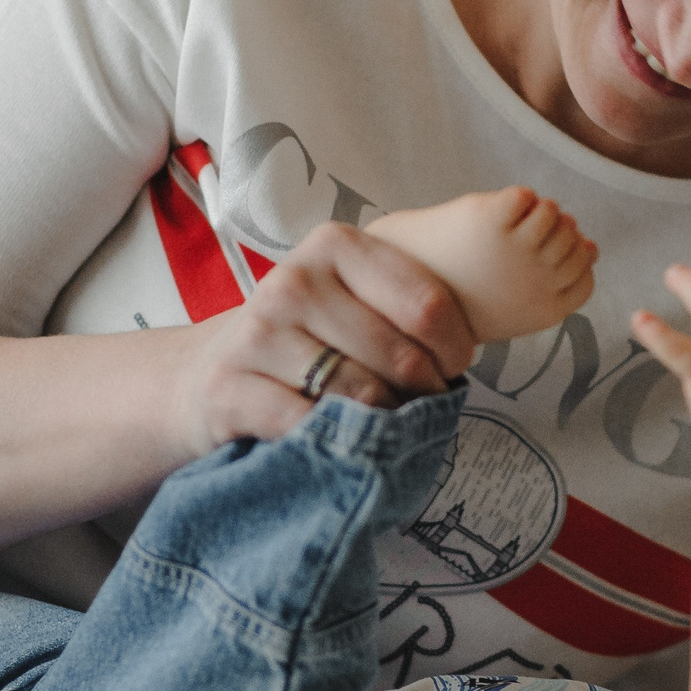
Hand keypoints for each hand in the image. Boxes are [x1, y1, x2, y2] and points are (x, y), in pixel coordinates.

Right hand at [176, 221, 477, 455]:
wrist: (206, 374)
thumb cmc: (304, 340)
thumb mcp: (351, 298)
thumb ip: (406, 300)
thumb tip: (483, 332)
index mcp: (334, 246)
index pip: (428, 304)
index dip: (454, 350)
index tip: (451, 369)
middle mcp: (292, 281)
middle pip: (401, 356)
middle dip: (425, 394)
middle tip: (419, 406)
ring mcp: (257, 334)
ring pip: (364, 394)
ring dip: (386, 423)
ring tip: (380, 423)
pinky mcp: (231, 388)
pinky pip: (314, 427)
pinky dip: (338, 445)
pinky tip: (336, 441)